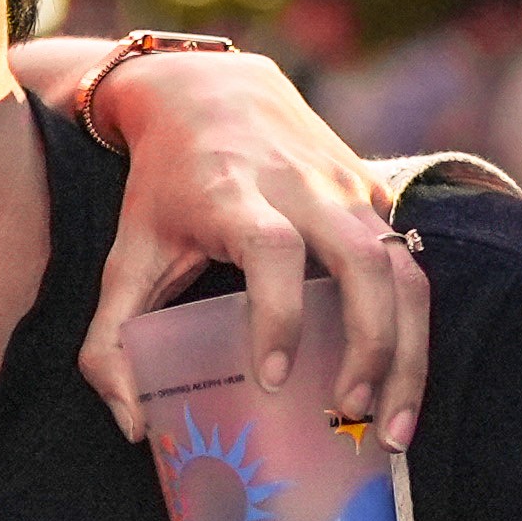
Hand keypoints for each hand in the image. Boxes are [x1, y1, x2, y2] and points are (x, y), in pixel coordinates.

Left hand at [68, 44, 432, 447]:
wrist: (210, 91)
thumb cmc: (163, 188)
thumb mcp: (124, 256)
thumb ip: (109, 342)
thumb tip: (134, 427)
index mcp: (233, 195)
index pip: (271, 249)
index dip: (278, 314)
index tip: (273, 379)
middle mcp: (302, 186)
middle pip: (363, 262)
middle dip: (370, 347)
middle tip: (351, 416)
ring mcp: (347, 188)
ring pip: (403, 270)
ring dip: (408, 353)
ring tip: (393, 428)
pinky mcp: (375, 195)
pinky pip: (410, 266)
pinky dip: (412, 332)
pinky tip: (398, 389)